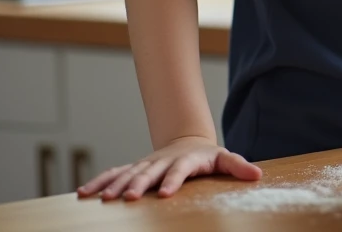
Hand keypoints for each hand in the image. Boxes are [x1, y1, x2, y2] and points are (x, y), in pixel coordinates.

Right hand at [76, 135, 261, 200]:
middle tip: (127, 199)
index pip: (179, 170)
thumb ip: (239, 166)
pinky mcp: (135, 169)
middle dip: (137, 184)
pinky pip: (114, 173)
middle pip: (149, 172)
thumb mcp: (225, 159)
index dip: (172, 180)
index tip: (164, 193)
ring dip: (114, 185)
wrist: (188, 142)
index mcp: (186, 160)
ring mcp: (147, 164)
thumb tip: (258, 175)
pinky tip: (83, 193)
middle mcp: (163, 161)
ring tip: (102, 199)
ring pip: (128, 173)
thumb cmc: (209, 156)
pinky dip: (100, 181)